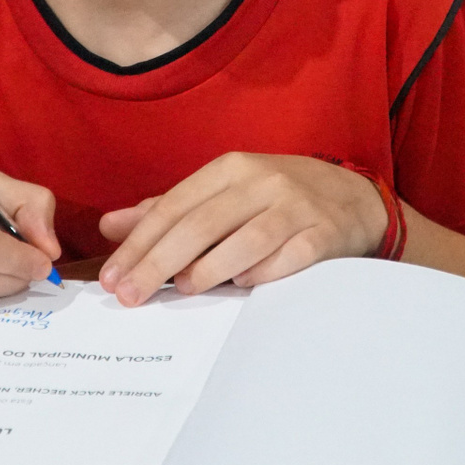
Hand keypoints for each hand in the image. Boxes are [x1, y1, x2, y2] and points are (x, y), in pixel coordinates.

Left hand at [96, 152, 386, 306]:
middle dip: (159, 263)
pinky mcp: (323, 233)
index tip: (113, 277)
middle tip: (131, 296)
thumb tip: (111, 226)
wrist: (354, 198)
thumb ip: (168, 210)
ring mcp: (295, 207)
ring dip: (208, 269)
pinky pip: (288, 258)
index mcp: (230, 169)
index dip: (139, 243)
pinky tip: (240, 287)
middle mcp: (262, 181)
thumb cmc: (277, 200)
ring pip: (243, 240)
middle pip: (201, 225)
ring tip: (181, 290)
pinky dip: (261, 274)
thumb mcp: (224, 193)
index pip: (174, 206)